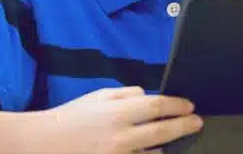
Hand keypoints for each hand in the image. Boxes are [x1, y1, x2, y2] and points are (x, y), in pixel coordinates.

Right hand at [49, 86, 202, 152]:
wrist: (45, 144)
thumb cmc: (72, 116)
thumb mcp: (99, 96)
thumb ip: (126, 94)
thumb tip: (148, 95)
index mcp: (118, 112)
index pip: (158, 107)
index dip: (178, 106)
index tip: (190, 106)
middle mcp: (122, 136)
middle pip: (163, 131)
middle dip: (185, 126)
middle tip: (197, 122)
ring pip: (155, 152)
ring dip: (168, 144)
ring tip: (175, 137)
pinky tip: (155, 151)